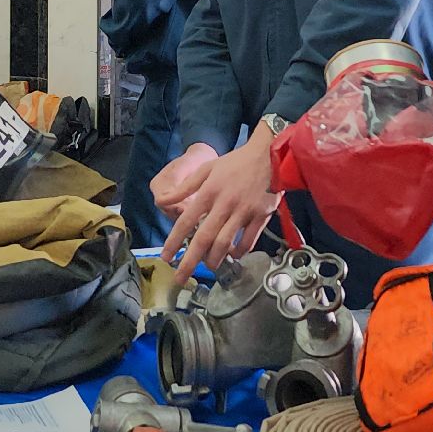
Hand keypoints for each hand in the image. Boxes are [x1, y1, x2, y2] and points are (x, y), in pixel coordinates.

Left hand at [160, 132, 280, 286]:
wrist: (271, 154)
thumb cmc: (237, 162)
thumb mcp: (207, 168)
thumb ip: (184, 187)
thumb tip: (162, 200)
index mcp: (209, 191)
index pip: (186, 221)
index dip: (174, 241)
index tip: (166, 257)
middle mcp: (225, 203)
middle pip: (204, 238)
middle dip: (190, 261)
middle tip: (181, 277)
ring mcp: (244, 211)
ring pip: (226, 243)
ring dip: (214, 258)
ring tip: (208, 266)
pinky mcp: (261, 216)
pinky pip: (249, 240)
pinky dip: (240, 251)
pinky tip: (234, 255)